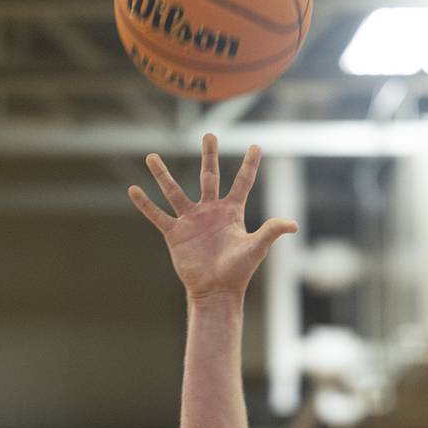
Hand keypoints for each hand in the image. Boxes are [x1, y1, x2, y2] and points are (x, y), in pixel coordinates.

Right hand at [128, 132, 296, 299]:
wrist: (217, 292)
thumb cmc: (239, 272)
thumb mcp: (256, 248)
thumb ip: (271, 231)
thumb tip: (294, 225)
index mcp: (232, 213)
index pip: (242, 183)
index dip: (250, 165)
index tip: (256, 146)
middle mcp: (210, 211)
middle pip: (210, 176)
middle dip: (209, 156)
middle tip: (209, 135)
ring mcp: (191, 221)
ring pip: (174, 191)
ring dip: (162, 174)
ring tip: (151, 156)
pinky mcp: (175, 233)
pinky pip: (157, 215)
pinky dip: (145, 204)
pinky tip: (133, 190)